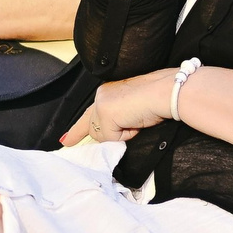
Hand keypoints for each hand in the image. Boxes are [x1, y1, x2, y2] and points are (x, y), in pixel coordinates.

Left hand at [60, 70, 175, 146]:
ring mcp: (101, 104)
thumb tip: (109, 136)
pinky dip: (126, 135)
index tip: (65, 141)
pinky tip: (136, 121)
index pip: (88, 114)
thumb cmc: (158, 99)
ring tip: (137, 120)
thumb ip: (118, 120)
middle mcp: (101, 95)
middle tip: (126, 125)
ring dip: (121, 134)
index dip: (77, 129)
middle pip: (94, 129)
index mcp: (108, 92)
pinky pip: (112, 139)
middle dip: (109, 134)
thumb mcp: (133, 111)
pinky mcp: (105, 114)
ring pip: (102, 135)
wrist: (166, 92)